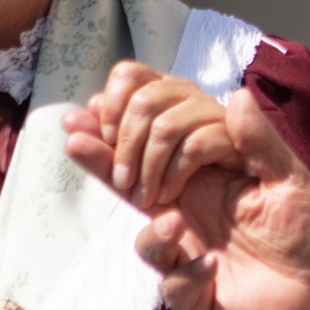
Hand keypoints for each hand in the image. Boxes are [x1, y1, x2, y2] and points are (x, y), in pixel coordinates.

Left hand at [62, 61, 238, 208]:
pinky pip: (194, 145)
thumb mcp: (135, 184)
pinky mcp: (237, 144)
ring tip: (146, 196)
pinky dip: (173, 174)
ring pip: (165, 125)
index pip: (129, 75)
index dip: (110, 105)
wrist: (227, 234)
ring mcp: (215, 119)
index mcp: (164, 101)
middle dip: (125, 146)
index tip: (104, 140)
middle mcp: (188, 102)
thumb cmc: (181, 205)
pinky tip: (169, 192)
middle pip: (143, 99)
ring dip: (147, 166)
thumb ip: (106, 156)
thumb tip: (72, 120)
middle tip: (124, 181)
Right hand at [114, 90, 309, 309]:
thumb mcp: (291, 179)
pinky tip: (211, 267)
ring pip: (145, 240)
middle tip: (134, 175)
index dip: (132, 119)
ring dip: (155, 234)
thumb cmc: (306, 230)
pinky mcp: (191, 291)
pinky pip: (173, 283)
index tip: (106, 110)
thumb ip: (262, 140)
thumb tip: (236, 93)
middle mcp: (185, 204)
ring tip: (173, 222)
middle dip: (122, 164)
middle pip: (128, 178)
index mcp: (205, 169)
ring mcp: (185, 249)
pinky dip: (188, 274)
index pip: (152, 135)